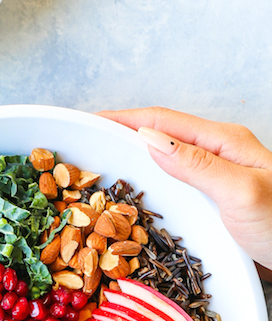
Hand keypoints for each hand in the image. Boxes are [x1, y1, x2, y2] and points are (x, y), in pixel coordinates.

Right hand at [99, 107, 271, 271]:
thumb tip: (149, 139)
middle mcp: (217, 155)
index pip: (160, 120)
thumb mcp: (240, 192)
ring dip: (128, 160)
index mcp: (223, 142)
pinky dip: (144, 185)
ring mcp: (215, 178)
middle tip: (81, 145)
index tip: (85, 121)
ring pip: (162, 160)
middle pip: (157, 135)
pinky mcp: (212, 201)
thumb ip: (196, 165)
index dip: (120, 118)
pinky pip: (170, 185)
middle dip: (117, 134)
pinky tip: (131, 198)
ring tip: (96, 169)